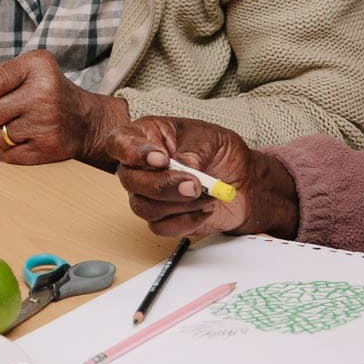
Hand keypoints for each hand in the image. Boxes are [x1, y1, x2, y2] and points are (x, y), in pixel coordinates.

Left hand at [0, 49, 130, 164]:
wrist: (86, 120)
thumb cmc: (47, 92)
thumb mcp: (27, 70)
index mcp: (37, 67)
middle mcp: (44, 93)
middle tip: (1, 112)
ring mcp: (47, 123)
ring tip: (17, 124)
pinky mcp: (48, 148)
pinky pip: (8, 155)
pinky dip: (10, 149)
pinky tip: (27, 138)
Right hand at [111, 116, 299, 238]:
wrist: (244, 182)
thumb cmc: (222, 153)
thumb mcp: (212, 139)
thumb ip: (194, 151)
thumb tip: (183, 166)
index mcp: (147, 136)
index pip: (119, 143)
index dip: (133, 153)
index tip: (162, 159)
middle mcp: (141, 167)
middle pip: (129, 180)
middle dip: (163, 185)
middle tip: (193, 184)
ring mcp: (148, 194)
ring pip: (143, 207)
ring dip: (178, 204)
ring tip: (206, 194)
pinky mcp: (162, 218)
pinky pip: (161, 227)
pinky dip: (186, 220)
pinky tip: (204, 208)